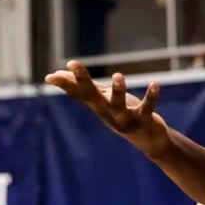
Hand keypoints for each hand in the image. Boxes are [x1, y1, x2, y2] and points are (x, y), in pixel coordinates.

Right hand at [45, 64, 169, 157]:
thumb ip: (81, 88)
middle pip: (92, 96)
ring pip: (118, 104)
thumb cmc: (121, 115)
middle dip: (81, 79)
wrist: (148, 140)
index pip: (77, 93)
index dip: (65, 84)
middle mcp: (108, 112)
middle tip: (73, 64)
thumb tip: (56, 74)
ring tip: (118, 75)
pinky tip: (155, 84)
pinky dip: (151, 97)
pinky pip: (147, 107)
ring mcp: (125, 117)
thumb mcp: (100, 101)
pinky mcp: (144, 120)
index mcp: (97, 105)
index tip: (49, 76)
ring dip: (118, 90)